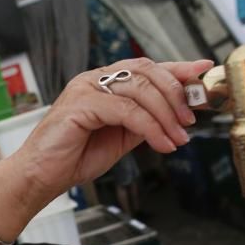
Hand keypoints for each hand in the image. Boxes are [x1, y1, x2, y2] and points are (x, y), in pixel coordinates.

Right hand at [12, 57, 212, 202]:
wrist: (41, 176)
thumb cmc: (73, 157)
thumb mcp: (120, 137)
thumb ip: (144, 121)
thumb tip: (177, 114)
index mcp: (103, 83)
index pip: (146, 67)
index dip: (177, 67)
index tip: (203, 70)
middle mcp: (94, 79)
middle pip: (146, 71)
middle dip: (175, 93)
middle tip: (189, 120)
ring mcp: (86, 88)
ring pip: (139, 89)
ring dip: (166, 116)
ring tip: (177, 138)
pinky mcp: (80, 104)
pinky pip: (126, 111)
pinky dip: (150, 128)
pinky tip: (161, 143)